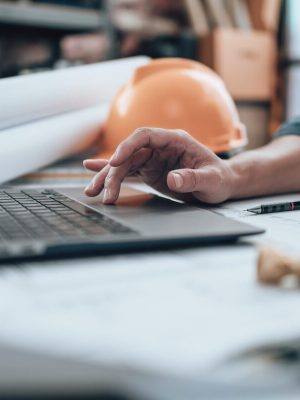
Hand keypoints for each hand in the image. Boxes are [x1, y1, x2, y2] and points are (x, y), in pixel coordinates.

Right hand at [84, 128, 236, 204]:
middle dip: (113, 172)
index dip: (127, 146)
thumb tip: (173, 179)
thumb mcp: (212, 180)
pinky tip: (94, 174)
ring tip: (91, 191)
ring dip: (108, 177)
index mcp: (175, 140)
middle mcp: (160, 147)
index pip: (145, 136)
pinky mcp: (150, 171)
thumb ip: (193, 178)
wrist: (221, 185)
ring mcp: (154, 159)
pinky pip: (127, 171)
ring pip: (124, 164)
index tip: (115, 161)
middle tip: (104, 192)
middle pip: (130, 154)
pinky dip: (112, 174)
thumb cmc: (219, 179)